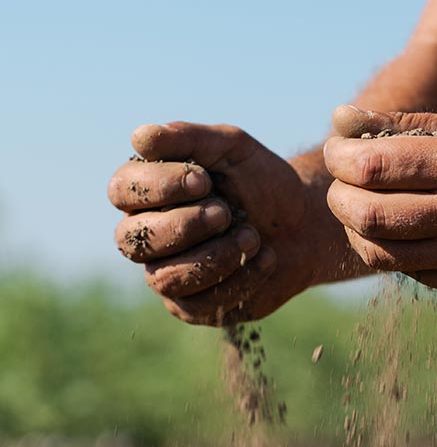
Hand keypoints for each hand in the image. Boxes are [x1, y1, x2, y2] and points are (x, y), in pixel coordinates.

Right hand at [108, 123, 327, 324]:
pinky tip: (266, 257)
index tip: (204, 179)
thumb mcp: (231, 148)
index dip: (158, 187)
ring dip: (213, 256)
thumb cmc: (259, 181)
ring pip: (166, 279)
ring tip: (252, 235)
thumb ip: (189, 138)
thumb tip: (141, 139)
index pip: (122, 191)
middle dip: (183, 226)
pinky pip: (204, 304)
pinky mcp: (198, 308)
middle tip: (225, 212)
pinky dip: (240, 279)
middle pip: (135, 240)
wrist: (304, 222)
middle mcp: (148, 237)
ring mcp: (169, 275)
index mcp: (145, 193)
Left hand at [324, 106, 436, 294]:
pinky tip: (397, 230)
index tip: (339, 151)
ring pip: (381, 255)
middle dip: (339, 198)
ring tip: (361, 208)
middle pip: (368, 216)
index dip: (340, 158)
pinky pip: (409, 272)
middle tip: (341, 184)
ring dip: (356, 231)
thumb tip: (341, 121)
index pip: (373, 167)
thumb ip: (407, 124)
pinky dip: (389, 251)